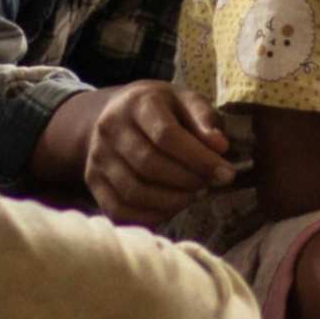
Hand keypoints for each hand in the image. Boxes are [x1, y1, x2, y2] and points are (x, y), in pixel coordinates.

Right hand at [83, 81, 237, 226]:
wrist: (116, 116)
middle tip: (209, 186)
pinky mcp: (93, 181)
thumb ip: (205, 120)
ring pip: (134, 191)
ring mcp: (97, 156)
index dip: (200, 159)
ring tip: (193, 196)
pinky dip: (150, 216)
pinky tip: (171, 209)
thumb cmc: (162, 110)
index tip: (226, 173)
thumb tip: (220, 147)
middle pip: (149, 164)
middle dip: (187, 181)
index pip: (167, 135)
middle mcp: (111, 128)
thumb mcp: (185, 101)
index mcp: (138, 102)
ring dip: (171, 201)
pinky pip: (119, 210)